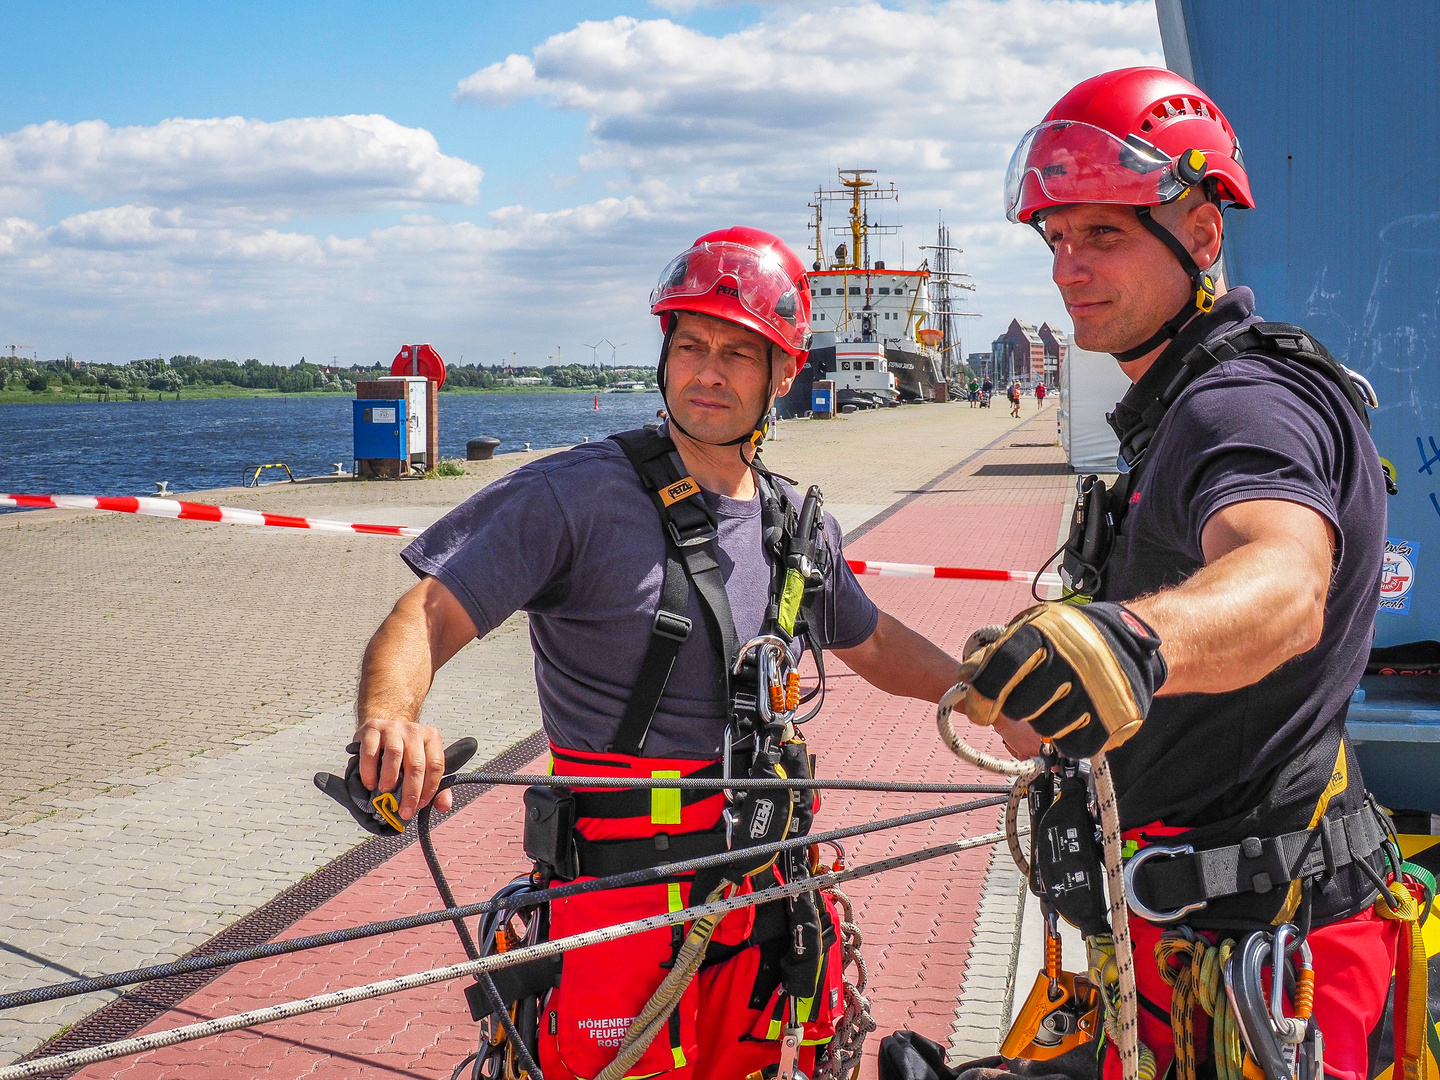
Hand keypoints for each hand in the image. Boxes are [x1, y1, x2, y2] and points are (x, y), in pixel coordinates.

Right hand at [356, 717, 452, 818]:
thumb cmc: (404, 750)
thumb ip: (437, 786)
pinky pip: (371, 752)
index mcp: (431, 738)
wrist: (382, 727)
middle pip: (416, 764)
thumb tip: (443, 806)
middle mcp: (414, 731)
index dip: (429, 788)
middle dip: (410, 792)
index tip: (420, 805)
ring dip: (390, 779)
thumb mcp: (423, 764)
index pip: (436, 765)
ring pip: (395, 754)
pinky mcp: (372, 729)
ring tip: (386, 793)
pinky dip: (369, 772)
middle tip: (404, 810)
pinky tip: (370, 784)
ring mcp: (393, 728)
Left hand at [957, 602, 1165, 757]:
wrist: (1130, 643)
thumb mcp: (1032, 629)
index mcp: (1046, 632)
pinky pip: (1074, 746)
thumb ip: (999, 652)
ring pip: (1047, 729)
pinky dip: (1068, 738)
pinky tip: (1072, 719)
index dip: (984, 692)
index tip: (979, 707)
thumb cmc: (1068, 638)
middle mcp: (1074, 660)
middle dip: (1018, 706)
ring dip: (1044, 721)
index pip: (1003, 666)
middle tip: (1029, 698)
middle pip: (1022, 706)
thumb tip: (966, 676)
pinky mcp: (1116, 718)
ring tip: (1056, 702)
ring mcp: (1097, 691)